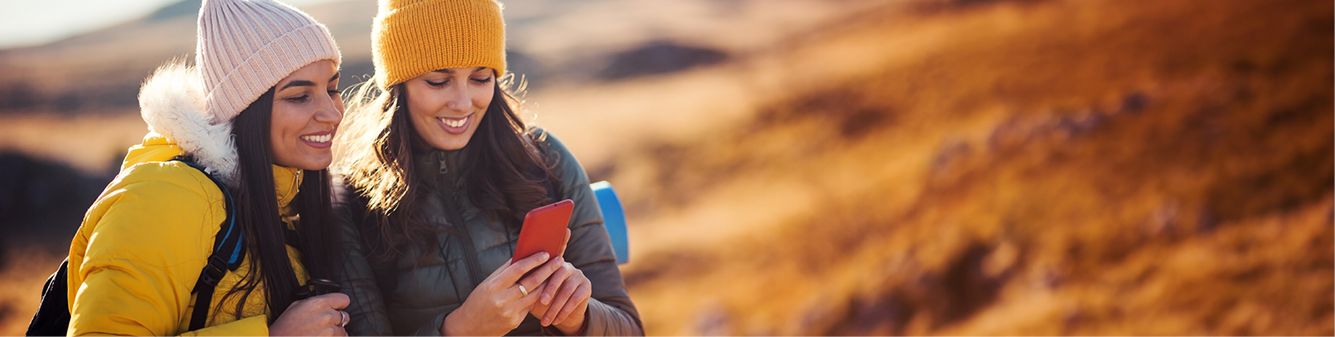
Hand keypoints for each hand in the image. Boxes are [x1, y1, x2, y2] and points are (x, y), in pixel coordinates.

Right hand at [269, 292, 349, 335]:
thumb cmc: (285, 326)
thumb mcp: (296, 305)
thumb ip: (314, 301)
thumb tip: (325, 300)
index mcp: (319, 303)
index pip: (344, 299)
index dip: (340, 304)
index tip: (337, 307)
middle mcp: (327, 316)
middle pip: (344, 316)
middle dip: (336, 319)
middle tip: (324, 323)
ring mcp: (329, 331)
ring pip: (343, 330)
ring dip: (335, 331)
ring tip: (320, 332)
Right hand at [441, 252, 559, 335]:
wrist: (468, 327)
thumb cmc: (478, 301)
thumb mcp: (487, 284)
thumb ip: (505, 271)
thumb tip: (522, 255)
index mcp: (494, 286)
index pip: (518, 269)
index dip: (534, 260)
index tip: (546, 253)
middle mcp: (503, 299)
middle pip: (532, 281)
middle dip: (548, 269)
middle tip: (559, 260)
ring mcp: (510, 312)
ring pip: (535, 294)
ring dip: (547, 283)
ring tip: (555, 273)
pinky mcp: (515, 322)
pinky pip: (529, 307)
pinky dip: (536, 297)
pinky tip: (544, 289)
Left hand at [528, 258, 590, 333]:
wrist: (562, 315)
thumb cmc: (543, 302)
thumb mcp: (534, 294)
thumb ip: (528, 286)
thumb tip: (517, 285)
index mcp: (551, 264)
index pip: (546, 266)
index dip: (539, 276)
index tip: (530, 288)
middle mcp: (567, 266)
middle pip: (559, 275)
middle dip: (549, 290)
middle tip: (542, 302)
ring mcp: (578, 275)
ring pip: (567, 290)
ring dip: (555, 306)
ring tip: (546, 319)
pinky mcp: (586, 286)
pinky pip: (575, 299)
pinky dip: (564, 311)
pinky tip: (556, 320)